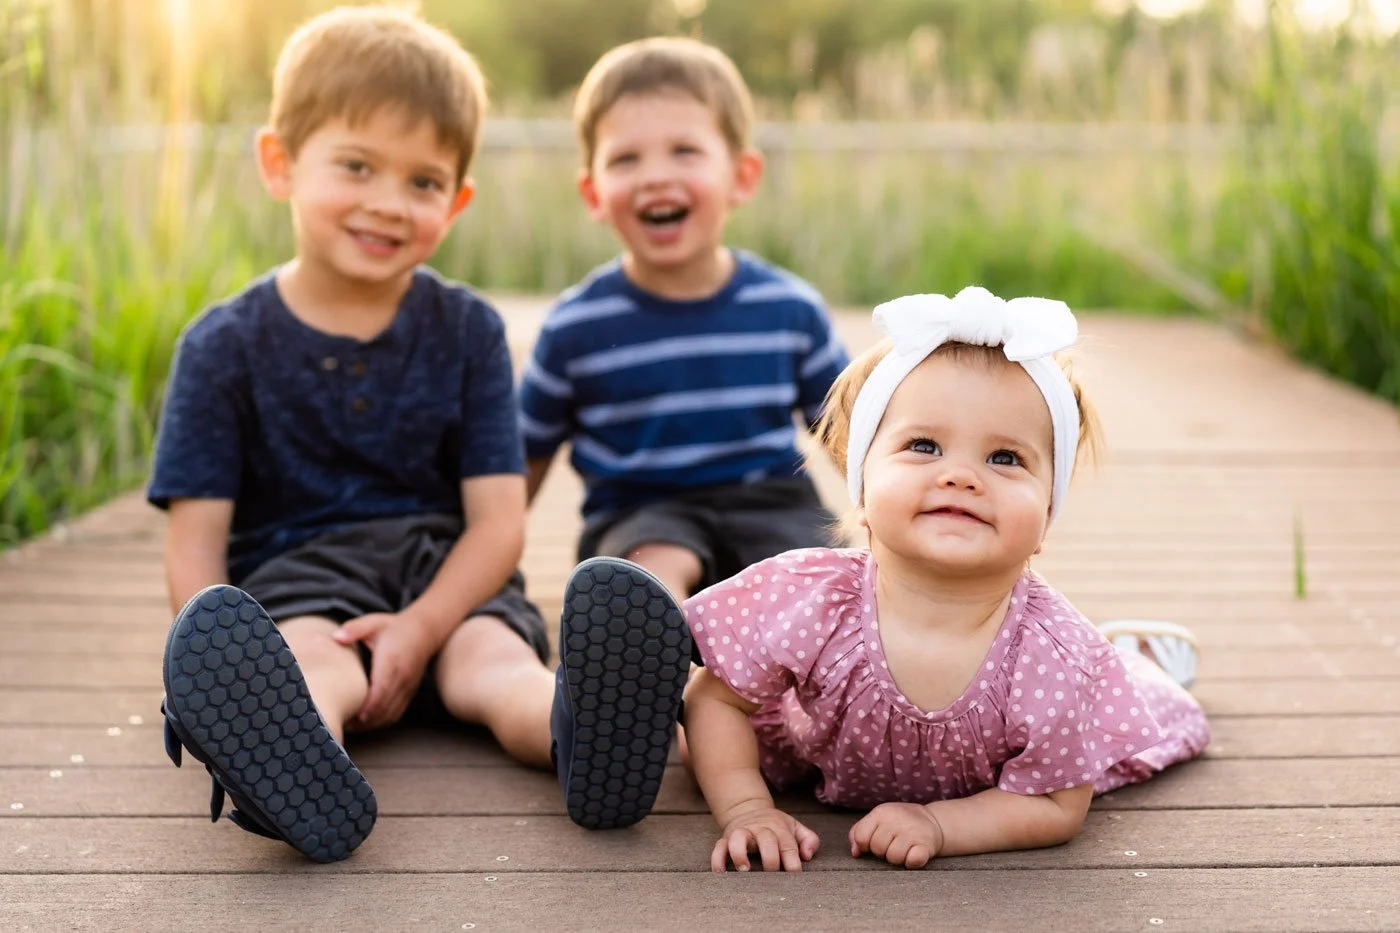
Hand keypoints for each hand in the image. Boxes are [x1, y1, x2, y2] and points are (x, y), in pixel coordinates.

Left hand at [333, 611, 436, 730]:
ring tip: (352, 726)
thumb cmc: (394, 627)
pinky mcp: (410, 692)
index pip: (381, 690)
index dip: (367, 707)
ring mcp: (408, 687)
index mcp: (391, 661)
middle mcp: (402, 677)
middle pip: (384, 707)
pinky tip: (367, 722)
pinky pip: (397, 713)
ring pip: (391, 714)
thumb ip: (354, 629)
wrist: (425, 630)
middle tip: (343, 724)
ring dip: (372, 723)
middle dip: (364, 720)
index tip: (352, 715)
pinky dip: (382, 721)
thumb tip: (336, 638)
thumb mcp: (373, 622)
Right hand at [713, 807, 820, 871]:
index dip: (792, 860)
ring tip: (744, 870)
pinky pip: (718, 847)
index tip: (794, 875)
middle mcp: (759, 828)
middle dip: (770, 857)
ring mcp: (741, 832)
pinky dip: (717, 859)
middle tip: (772, 873)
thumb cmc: (776, 827)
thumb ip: (809, 839)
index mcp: (778, 827)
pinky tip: (721, 873)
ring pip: (737, 837)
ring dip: (740, 853)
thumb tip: (807, 855)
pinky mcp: (726, 838)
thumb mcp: (795, 827)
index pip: (788, 844)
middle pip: (765, 838)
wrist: (748, 810)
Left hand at [849, 802, 943, 868]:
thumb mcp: (876, 820)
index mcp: (881, 813)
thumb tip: (855, 853)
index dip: (865, 845)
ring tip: (902, 849)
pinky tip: (913, 854)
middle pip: (877, 849)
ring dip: (897, 858)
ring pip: (894, 858)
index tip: (873, 842)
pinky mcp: (927, 845)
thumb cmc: (897, 823)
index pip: (861, 836)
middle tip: (892, 844)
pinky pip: (912, 861)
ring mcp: (912, 832)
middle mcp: (896, 820)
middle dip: (882, 851)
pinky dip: (911, 862)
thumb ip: (858, 833)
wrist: (931, 820)